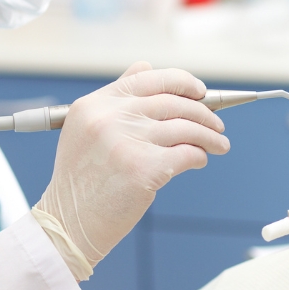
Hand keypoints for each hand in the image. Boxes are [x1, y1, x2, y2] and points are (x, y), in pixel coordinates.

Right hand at [37, 62, 229, 272]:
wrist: (69, 222)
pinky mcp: (145, 168)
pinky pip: (187, 153)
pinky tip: (200, 160)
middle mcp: (109, 118)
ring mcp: (127, 142)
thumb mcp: (86, 129)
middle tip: (217, 124)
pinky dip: (200, 156)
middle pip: (172, 102)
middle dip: (203, 112)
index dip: (181, 81)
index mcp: (94, 105)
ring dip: (209, 136)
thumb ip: (116, 98)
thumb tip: (147, 67)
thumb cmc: (82, 181)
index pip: (147, 79)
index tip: (200, 90)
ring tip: (219, 144)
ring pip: (185, 127)